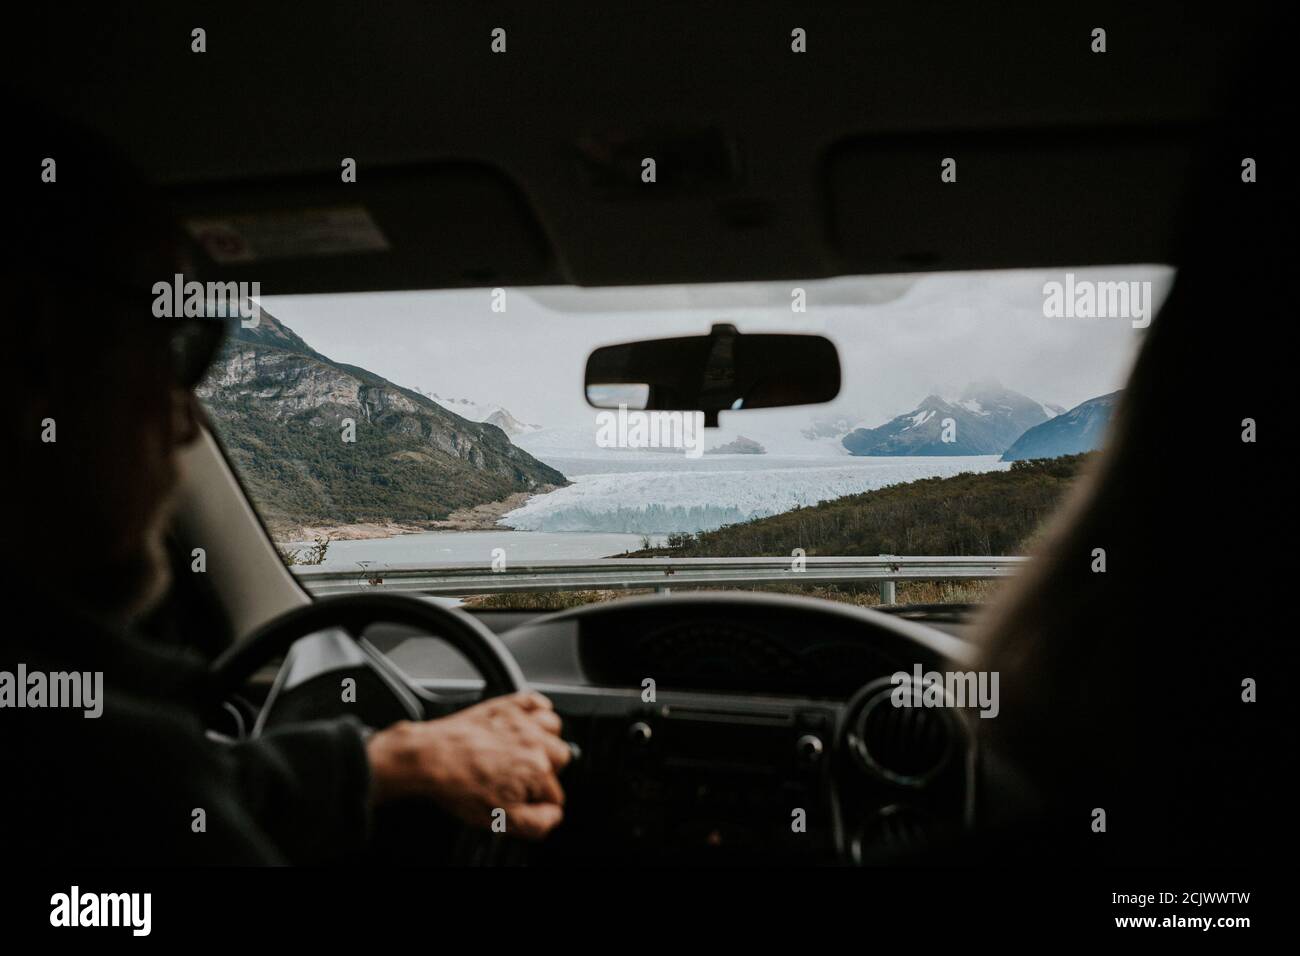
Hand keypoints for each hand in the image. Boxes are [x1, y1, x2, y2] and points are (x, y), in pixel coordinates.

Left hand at [365, 691, 570, 839]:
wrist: (430, 757)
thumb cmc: (458, 786)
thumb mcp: (499, 819)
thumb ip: (536, 822)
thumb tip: (553, 816)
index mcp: (536, 770)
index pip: (555, 793)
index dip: (540, 802)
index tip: (525, 802)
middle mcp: (534, 742)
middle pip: (561, 757)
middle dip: (547, 770)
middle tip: (524, 778)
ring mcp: (520, 721)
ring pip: (553, 727)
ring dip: (545, 739)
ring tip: (527, 750)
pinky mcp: (505, 706)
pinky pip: (535, 700)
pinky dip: (537, 708)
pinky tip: (528, 720)